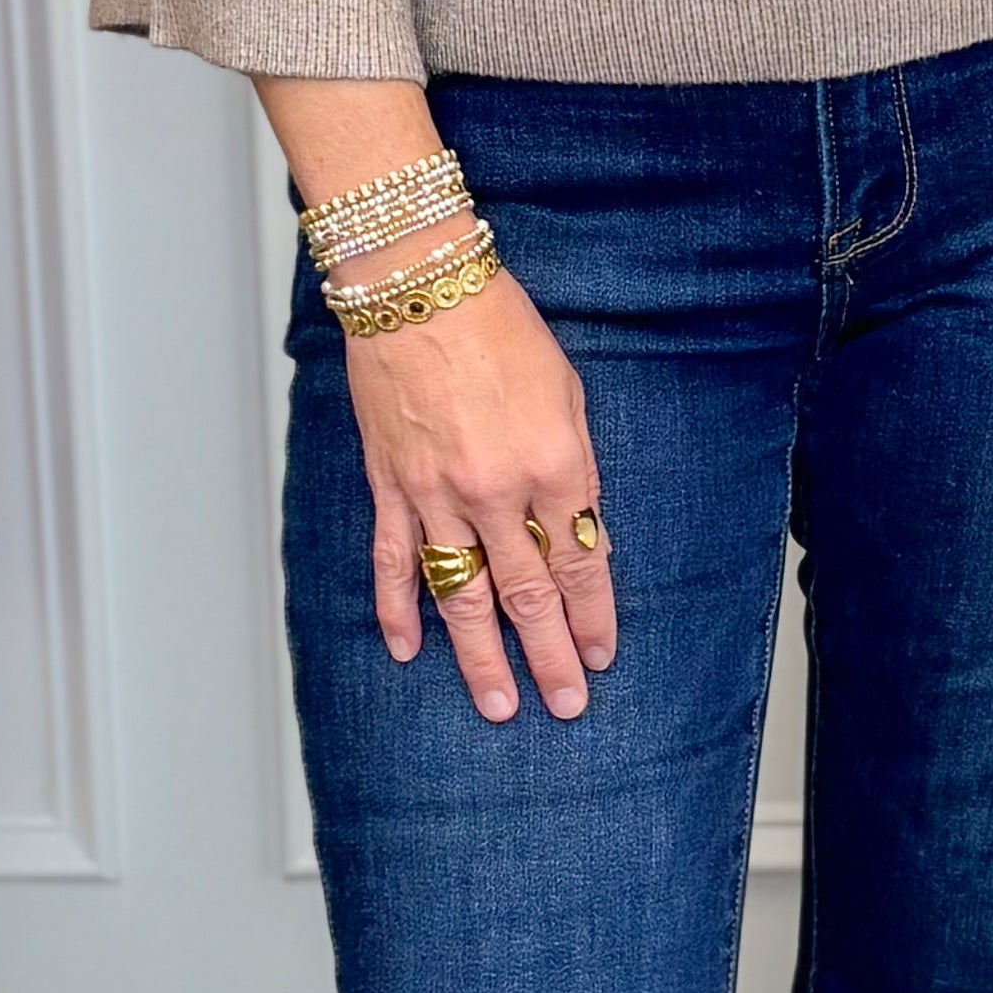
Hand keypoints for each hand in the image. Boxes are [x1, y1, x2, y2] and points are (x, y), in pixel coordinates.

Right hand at [341, 269, 615, 722]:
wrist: (418, 286)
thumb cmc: (500, 327)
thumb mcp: (567, 392)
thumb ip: (574, 467)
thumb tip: (577, 529)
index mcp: (554, 465)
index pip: (581, 562)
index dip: (593, 615)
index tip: (602, 655)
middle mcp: (496, 492)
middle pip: (528, 594)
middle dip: (551, 656)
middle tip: (567, 705)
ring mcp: (436, 494)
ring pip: (463, 595)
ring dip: (482, 658)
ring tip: (500, 707)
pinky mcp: (391, 485)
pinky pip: (395, 562)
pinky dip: (398, 610)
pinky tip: (406, 651)